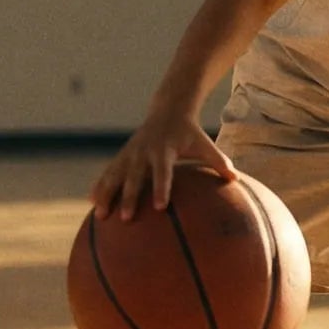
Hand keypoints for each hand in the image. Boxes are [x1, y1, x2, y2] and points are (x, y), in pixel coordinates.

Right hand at [89, 113, 233, 218]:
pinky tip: (92, 203)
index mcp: (164, 150)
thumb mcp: (204, 143)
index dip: (161, 188)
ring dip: (107, 195)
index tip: (160, 207)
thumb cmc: (189, 133)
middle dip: (129, 198)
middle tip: (126, 218)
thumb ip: (218, 161)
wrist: (168, 110)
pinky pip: (108, 173)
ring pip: (115, 176)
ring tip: (100, 216)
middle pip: (134, 177)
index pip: (162, 172)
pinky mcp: (121, 155)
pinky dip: (100, 186)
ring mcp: (130, 153)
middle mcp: (144, 152)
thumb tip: (235, 179)